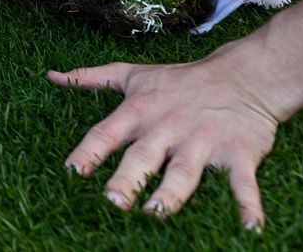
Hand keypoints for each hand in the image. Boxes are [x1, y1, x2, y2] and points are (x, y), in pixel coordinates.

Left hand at [48, 59, 279, 229]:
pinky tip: (251, 227)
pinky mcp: (238, 153)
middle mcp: (167, 128)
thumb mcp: (133, 75)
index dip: (87, 152)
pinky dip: (249, 204)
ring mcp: (202, 141)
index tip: (70, 173)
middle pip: (143, 157)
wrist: (244, 75)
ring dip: (172, 193)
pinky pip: (242, 182)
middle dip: (127, 178)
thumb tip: (51, 76)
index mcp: (139, 112)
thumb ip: (91, 78)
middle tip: (111, 201)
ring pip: (184, 171)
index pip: (106, 133)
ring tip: (157, 213)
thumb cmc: (181, 80)